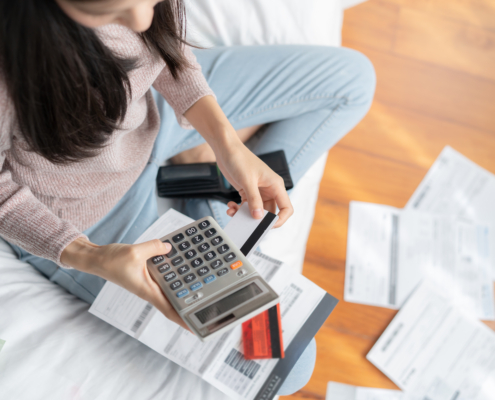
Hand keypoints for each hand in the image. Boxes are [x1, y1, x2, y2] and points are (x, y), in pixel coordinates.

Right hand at [61, 237, 188, 329]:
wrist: (97, 260)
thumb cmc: (112, 260)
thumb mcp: (135, 252)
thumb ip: (154, 248)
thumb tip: (169, 247)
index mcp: (148, 291)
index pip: (169, 310)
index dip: (183, 320)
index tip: (196, 328)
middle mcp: (149, 291)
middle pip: (172, 305)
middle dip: (187, 310)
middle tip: (206, 312)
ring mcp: (147, 285)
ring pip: (168, 293)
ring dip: (181, 295)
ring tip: (199, 294)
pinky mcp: (145, 277)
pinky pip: (162, 280)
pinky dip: (173, 278)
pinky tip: (181, 271)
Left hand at [182, 96, 292, 227]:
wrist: (226, 149)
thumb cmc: (239, 159)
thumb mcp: (247, 181)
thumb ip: (253, 200)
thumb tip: (258, 217)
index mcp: (275, 185)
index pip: (286, 208)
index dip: (280, 220)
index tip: (268, 226)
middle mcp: (269, 189)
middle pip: (270, 212)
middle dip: (258, 219)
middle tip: (247, 223)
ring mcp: (258, 191)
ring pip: (256, 211)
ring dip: (245, 215)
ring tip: (233, 212)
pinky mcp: (247, 191)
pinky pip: (246, 206)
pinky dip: (239, 209)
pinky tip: (230, 206)